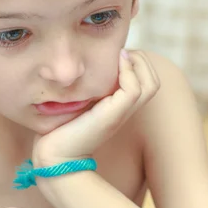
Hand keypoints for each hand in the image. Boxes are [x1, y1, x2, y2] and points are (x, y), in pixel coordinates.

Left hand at [33, 50, 159, 167]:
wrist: (54, 156)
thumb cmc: (57, 130)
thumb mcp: (73, 103)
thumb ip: (82, 87)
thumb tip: (77, 65)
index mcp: (118, 106)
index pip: (145, 79)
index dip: (136, 61)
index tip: (114, 52)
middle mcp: (124, 110)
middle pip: (153, 79)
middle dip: (141, 59)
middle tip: (119, 51)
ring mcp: (120, 113)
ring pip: (150, 82)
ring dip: (137, 62)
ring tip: (119, 55)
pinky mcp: (112, 115)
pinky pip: (133, 89)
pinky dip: (128, 72)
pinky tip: (112, 65)